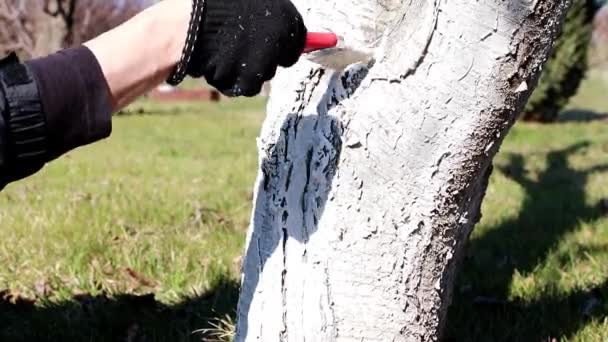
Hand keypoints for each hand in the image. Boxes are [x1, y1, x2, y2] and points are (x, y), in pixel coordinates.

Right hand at [187, 0, 306, 96]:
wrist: (188, 21)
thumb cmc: (214, 5)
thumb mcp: (249, 2)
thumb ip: (266, 16)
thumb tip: (281, 34)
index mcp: (286, 16)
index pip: (298, 40)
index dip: (284, 45)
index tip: (275, 48)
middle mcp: (282, 41)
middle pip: (277, 61)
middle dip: (261, 59)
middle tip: (238, 48)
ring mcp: (265, 62)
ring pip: (260, 77)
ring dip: (244, 71)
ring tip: (221, 54)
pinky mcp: (248, 81)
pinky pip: (242, 87)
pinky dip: (230, 81)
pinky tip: (214, 65)